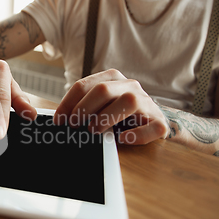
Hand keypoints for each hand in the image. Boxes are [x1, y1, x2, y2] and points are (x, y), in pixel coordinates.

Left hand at [53, 69, 168, 143]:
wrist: (152, 121)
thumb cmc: (119, 113)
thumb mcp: (100, 105)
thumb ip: (84, 107)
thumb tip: (61, 121)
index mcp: (112, 79)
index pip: (84, 85)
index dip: (68, 103)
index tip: (59, 120)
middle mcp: (130, 86)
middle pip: (103, 90)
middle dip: (83, 109)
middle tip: (74, 126)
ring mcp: (147, 102)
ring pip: (128, 101)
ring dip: (106, 118)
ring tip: (94, 131)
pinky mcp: (160, 122)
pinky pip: (151, 127)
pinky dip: (136, 135)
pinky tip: (122, 139)